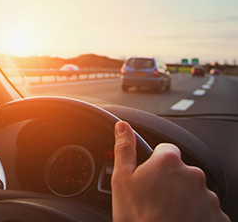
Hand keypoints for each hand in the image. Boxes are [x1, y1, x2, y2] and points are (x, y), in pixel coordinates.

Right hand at [111, 121, 229, 221]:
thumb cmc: (137, 217)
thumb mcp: (122, 180)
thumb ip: (125, 149)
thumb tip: (123, 126)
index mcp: (169, 162)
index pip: (165, 150)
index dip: (154, 163)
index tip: (148, 178)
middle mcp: (193, 175)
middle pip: (180, 171)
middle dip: (169, 181)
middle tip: (154, 200)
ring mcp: (208, 197)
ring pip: (193, 191)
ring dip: (183, 198)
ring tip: (166, 214)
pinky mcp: (217, 217)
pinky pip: (205, 210)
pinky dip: (195, 215)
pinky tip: (179, 221)